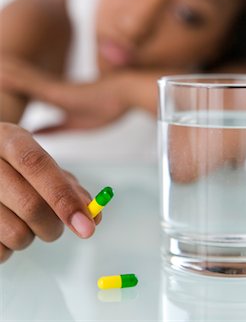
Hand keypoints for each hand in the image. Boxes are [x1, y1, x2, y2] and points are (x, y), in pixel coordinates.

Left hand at [0, 57, 130, 131]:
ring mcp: (52, 88)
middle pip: (17, 82)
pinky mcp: (57, 90)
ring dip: (3, 74)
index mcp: (54, 97)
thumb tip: (35, 133)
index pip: (24, 90)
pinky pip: (28, 82)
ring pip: (18, 78)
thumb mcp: (78, 124)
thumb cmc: (110, 105)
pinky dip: (13, 78)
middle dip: (1, 79)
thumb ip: (57, 128)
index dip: (7, 87)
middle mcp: (49, 89)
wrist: (127, 92)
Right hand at [0, 123, 99, 262]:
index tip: (87, 226)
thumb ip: (68, 185)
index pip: (37, 166)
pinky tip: (5, 228)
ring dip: (32, 237)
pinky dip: (10, 248)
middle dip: (54, 226)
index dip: (64, 197)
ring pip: (16, 234)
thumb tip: (94, 215)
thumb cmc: (12, 167)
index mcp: (8, 138)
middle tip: (56, 227)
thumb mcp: (37, 162)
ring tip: (24, 221)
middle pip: (31, 205)